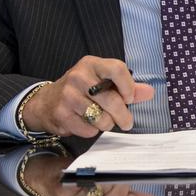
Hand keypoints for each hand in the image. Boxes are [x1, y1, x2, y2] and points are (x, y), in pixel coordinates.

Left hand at [21, 153, 154, 195]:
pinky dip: (98, 173)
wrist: (54, 180)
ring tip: (111, 173)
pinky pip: (90, 181)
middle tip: (124, 179)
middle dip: (124, 188)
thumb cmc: (86, 194)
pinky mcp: (64, 195)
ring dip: (111, 178)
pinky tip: (97, 170)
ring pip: (103, 192)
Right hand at [22, 56, 153, 136]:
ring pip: (102, 118)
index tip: (130, 99)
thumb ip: (127, 87)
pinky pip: (89, 130)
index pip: (117, 69)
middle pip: (112, 100)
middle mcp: (78, 76)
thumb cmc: (82, 90)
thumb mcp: (103, 81)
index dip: (128, 87)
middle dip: (123, 116)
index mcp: (91, 64)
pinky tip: (87, 123)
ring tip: (103, 120)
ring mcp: (68, 95)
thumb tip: (150, 92)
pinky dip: (92, 130)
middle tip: (126, 122)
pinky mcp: (62, 114)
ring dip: (107, 124)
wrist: (46, 102)